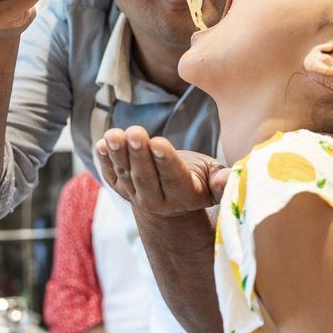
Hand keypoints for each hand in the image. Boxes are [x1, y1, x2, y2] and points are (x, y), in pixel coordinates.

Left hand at [95, 126, 230, 217]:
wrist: (172, 199)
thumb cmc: (199, 180)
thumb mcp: (215, 179)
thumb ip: (222, 179)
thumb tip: (230, 179)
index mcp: (184, 195)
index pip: (173, 177)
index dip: (165, 160)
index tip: (158, 142)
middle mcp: (157, 200)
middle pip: (146, 176)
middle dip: (139, 154)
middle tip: (134, 133)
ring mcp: (136, 196)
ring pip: (126, 175)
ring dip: (118, 154)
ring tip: (114, 134)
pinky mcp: (121, 189)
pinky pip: (111, 175)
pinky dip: (104, 160)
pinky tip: (102, 144)